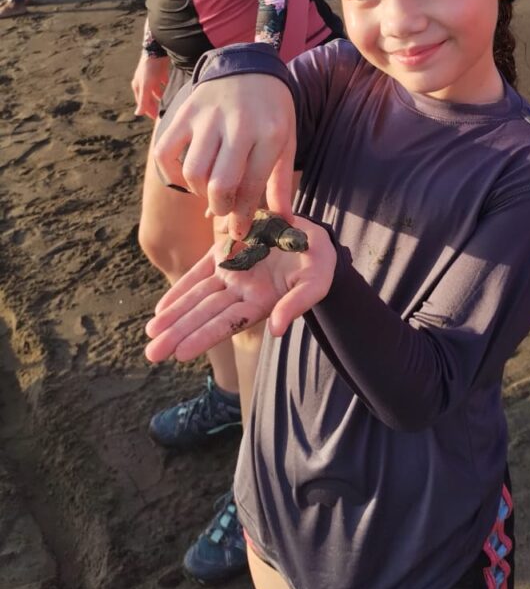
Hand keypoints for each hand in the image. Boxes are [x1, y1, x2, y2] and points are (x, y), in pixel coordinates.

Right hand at [131, 53, 169, 119]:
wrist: (157, 48)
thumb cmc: (149, 68)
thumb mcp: (146, 86)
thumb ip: (143, 100)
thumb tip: (137, 114)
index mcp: (138, 86)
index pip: (143, 103)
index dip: (149, 111)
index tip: (156, 119)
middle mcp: (144, 82)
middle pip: (150, 98)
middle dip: (156, 105)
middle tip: (164, 114)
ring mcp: (153, 77)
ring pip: (158, 91)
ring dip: (163, 98)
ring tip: (170, 104)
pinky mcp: (161, 71)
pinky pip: (165, 83)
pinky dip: (168, 88)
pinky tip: (174, 91)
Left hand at [144, 216, 335, 361]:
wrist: (313, 234)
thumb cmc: (320, 261)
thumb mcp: (315, 282)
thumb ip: (296, 305)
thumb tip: (276, 330)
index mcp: (261, 302)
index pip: (227, 323)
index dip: (203, 337)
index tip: (179, 354)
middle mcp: (242, 291)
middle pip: (204, 315)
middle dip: (178, 333)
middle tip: (152, 354)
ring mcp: (232, 272)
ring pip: (197, 298)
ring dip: (174, 315)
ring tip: (151, 332)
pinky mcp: (226, 252)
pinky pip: (199, 274)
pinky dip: (181, 290)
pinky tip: (161, 309)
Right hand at [153, 74, 296, 237]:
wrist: (250, 67)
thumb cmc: (272, 111)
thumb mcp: (286, 142)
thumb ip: (280, 184)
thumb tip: (283, 224)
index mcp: (269, 133)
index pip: (252, 187)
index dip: (243, 217)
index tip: (239, 232)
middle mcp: (237, 124)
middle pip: (219, 184)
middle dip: (221, 208)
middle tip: (225, 209)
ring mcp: (207, 117)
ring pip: (192, 172)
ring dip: (200, 191)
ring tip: (211, 187)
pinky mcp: (184, 112)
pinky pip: (165, 152)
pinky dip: (172, 173)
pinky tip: (187, 176)